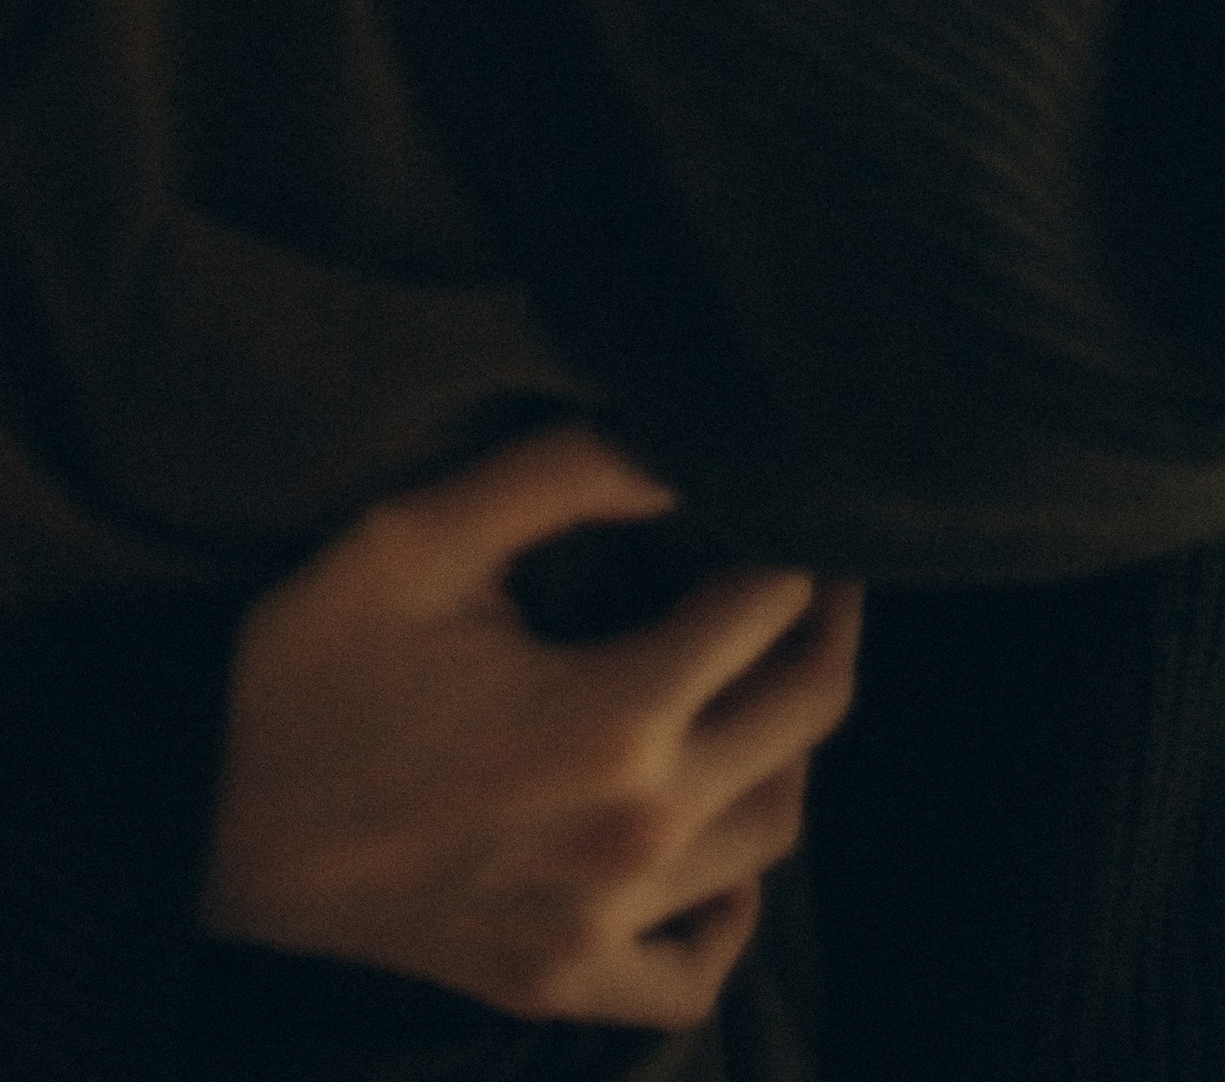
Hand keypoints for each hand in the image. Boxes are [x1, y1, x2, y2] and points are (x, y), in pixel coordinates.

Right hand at [201, 423, 862, 1027]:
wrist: (200, 825)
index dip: (795, 540)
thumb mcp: (423, 532)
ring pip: (777, 832)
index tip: (785, 502)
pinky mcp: (556, 983)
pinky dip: (734, 909)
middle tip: (811, 571)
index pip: (775, 605)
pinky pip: (696, 971)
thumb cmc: (307, 668)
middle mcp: (635, 834)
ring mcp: (599, 926)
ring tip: (759, 678)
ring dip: (790, 746)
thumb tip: (690, 441)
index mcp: (615, 716)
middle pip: (808, 716)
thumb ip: (572, 468)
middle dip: (823, 626)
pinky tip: (719, 840)